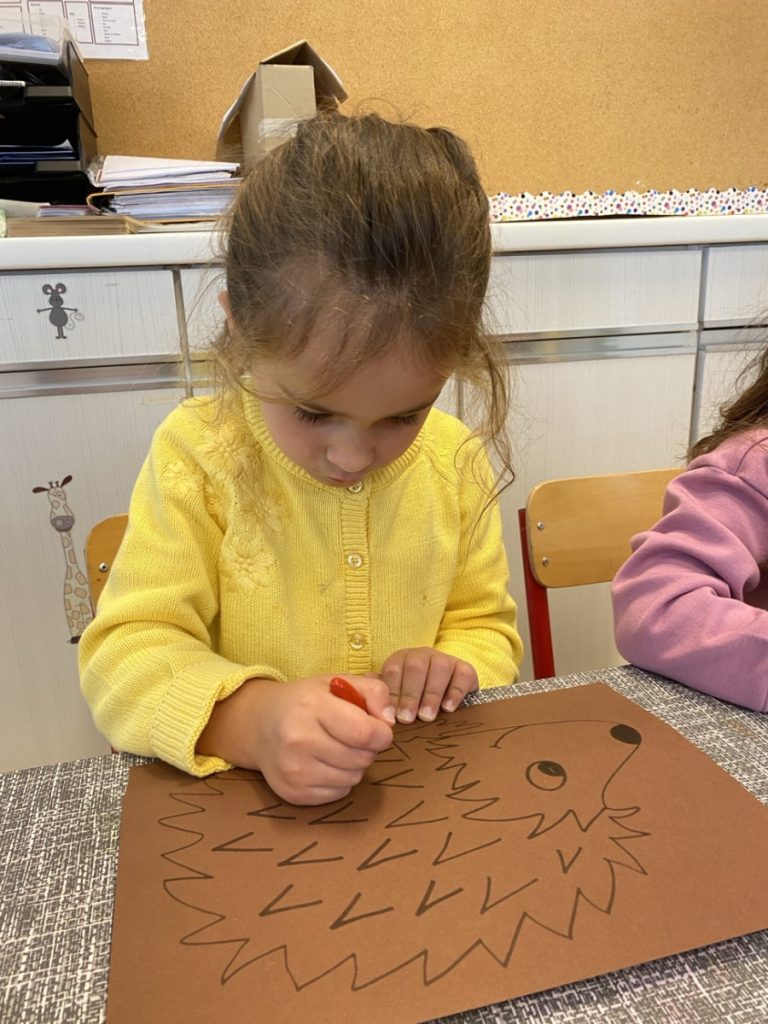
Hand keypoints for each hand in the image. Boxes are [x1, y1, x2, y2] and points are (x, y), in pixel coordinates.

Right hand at [197, 675, 393, 804]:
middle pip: (362, 758)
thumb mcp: (337, 682)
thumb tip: (390, 721)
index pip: (364, 732)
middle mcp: (299, 740)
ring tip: (338, 748)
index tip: (380, 729)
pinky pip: (339, 793)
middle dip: (368, 748)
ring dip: (354, 765)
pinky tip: (325, 763)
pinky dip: (340, 780)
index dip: (382, 734)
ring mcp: (294, 770)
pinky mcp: (293, 793)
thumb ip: (373, 691)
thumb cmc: (306, 701)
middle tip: (354, 736)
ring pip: (353, 778)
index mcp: (312, 707)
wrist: (260, 725)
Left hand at [379, 648, 478, 723]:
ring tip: (427, 716)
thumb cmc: (413, 698)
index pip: (393, 670)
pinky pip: (462, 674)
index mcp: (400, 660)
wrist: (448, 692)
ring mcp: (445, 660)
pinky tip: (448, 708)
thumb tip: (362, 698)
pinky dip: (455, 691)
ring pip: (439, 668)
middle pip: (415, 667)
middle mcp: (422, 656)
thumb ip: (380, 695)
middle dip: (410, 694)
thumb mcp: (395, 694)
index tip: (391, 715)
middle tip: (407, 718)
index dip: (392, 692)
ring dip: (432, 694)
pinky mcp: (465, 669)